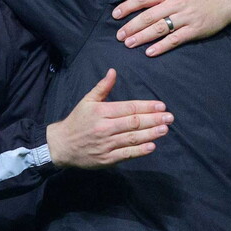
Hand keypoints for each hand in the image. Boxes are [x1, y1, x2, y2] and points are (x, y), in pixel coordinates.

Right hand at [46, 69, 172, 167]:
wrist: (61, 146)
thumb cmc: (77, 121)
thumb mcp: (87, 101)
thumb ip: (102, 87)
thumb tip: (113, 71)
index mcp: (101, 112)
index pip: (129, 108)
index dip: (146, 107)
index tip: (161, 106)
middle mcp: (104, 128)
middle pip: (133, 123)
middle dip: (154, 119)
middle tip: (169, 117)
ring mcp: (106, 144)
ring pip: (132, 138)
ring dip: (151, 134)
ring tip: (165, 129)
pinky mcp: (106, 159)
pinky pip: (126, 154)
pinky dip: (140, 151)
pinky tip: (152, 146)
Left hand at [112, 0, 230, 55]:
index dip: (128, 6)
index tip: (116, 14)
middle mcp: (176, 3)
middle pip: (148, 16)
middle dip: (131, 26)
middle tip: (119, 35)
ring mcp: (185, 18)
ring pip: (159, 28)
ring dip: (142, 37)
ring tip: (129, 44)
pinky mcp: (194, 30)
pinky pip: (175, 39)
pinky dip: (162, 46)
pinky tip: (150, 52)